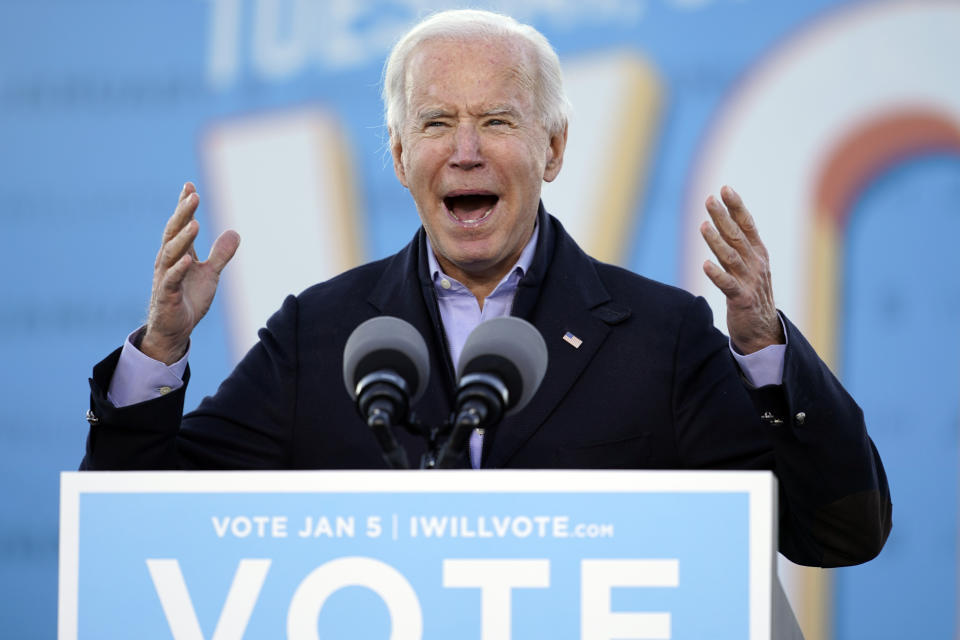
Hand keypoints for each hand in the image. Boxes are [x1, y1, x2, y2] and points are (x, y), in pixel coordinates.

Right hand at [141, 182, 239, 363]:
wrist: (175, 330)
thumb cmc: (188, 299)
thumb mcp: (210, 274)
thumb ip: (220, 254)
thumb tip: (234, 232)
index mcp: (177, 254)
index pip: (179, 225)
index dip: (183, 206)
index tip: (189, 186)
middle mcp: (168, 262)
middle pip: (174, 233)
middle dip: (182, 213)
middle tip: (193, 195)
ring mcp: (165, 278)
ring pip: (171, 253)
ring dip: (182, 238)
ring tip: (194, 222)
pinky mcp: (166, 296)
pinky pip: (171, 280)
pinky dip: (178, 269)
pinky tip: (188, 259)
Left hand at [699, 185, 783, 353]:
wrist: (762, 330)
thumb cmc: (751, 293)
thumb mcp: (748, 266)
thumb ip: (736, 245)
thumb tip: (722, 220)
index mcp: (758, 253)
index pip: (747, 224)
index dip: (736, 206)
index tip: (725, 189)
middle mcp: (755, 264)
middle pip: (737, 236)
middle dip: (723, 216)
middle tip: (709, 199)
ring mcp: (749, 281)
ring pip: (731, 257)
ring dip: (716, 241)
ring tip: (703, 225)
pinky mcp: (741, 299)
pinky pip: (727, 285)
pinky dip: (716, 274)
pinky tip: (705, 264)